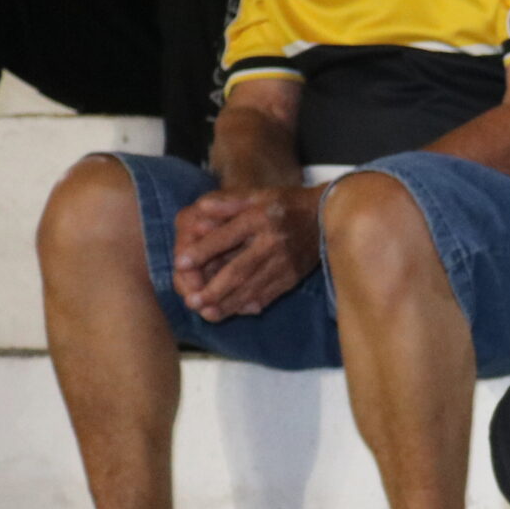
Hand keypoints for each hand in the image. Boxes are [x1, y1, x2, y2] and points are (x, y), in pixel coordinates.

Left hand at [171, 186, 322, 319]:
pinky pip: (270, 294)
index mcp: (259, 219)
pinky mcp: (293, 276)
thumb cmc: (286, 203)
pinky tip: (236, 311)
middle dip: (214, 289)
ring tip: (208, 313)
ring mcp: (284, 263)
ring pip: (252, 287)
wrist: (328, 216)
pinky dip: (251, 304)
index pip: (226, 236)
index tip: (181, 262)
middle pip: (239, 270)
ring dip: (229, 303)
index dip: (203, 250)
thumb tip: (200, 208)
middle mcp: (272, 243)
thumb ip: (228, 202)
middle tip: (192, 301)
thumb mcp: (258, 194)